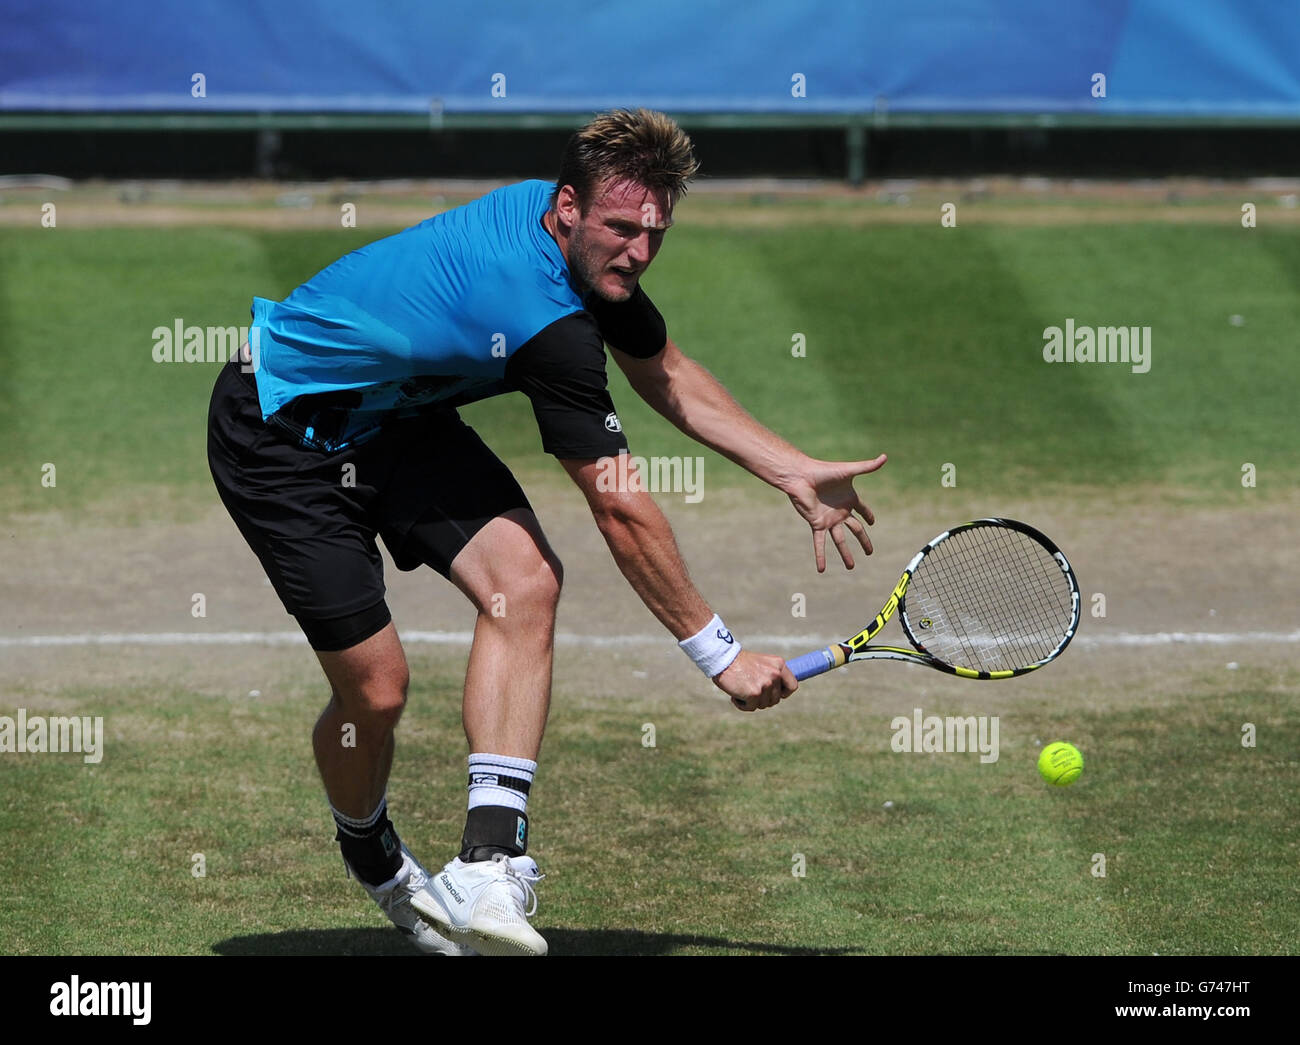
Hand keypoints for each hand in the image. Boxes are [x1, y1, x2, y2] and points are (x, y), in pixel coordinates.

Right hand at [713, 650, 797, 711]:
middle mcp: (775, 674)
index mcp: (779, 664)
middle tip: (750, 690)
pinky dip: (742, 705)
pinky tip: (735, 696)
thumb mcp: (762, 663)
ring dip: (751, 701)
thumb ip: (772, 674)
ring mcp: (766, 684)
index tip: (776, 694)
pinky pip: (751, 708)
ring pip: (763, 704)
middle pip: (776, 699)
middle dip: (763, 699)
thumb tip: (779, 693)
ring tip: (741, 690)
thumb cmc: (740, 662)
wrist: (723, 659)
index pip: (793, 686)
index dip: (784, 693)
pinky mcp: (755, 693)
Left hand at [785, 454, 886, 571]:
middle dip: (863, 541)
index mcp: (849, 499)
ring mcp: (829, 519)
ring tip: (851, 567)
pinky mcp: (817, 524)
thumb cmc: (824, 471)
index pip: (862, 510)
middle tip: (870, 552)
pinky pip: (820, 543)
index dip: (868, 515)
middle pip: (855, 530)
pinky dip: (820, 556)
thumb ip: (868, 466)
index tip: (873, 522)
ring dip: (845, 554)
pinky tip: (821, 570)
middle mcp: (840, 511)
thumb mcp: (849, 470)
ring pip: (840, 541)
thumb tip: (885, 456)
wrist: (801, 477)